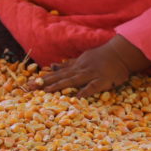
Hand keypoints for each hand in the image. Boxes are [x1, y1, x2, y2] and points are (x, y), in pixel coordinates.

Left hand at [28, 36, 150, 97]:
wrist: (120, 53)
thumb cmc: (101, 57)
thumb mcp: (82, 58)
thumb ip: (68, 64)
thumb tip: (52, 66)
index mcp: (76, 66)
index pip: (57, 74)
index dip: (43, 79)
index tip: (29, 84)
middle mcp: (80, 70)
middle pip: (60, 78)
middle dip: (45, 83)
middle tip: (30, 89)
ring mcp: (91, 75)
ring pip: (72, 81)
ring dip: (59, 86)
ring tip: (46, 92)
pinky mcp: (102, 81)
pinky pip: (92, 87)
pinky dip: (84, 91)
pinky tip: (76, 98)